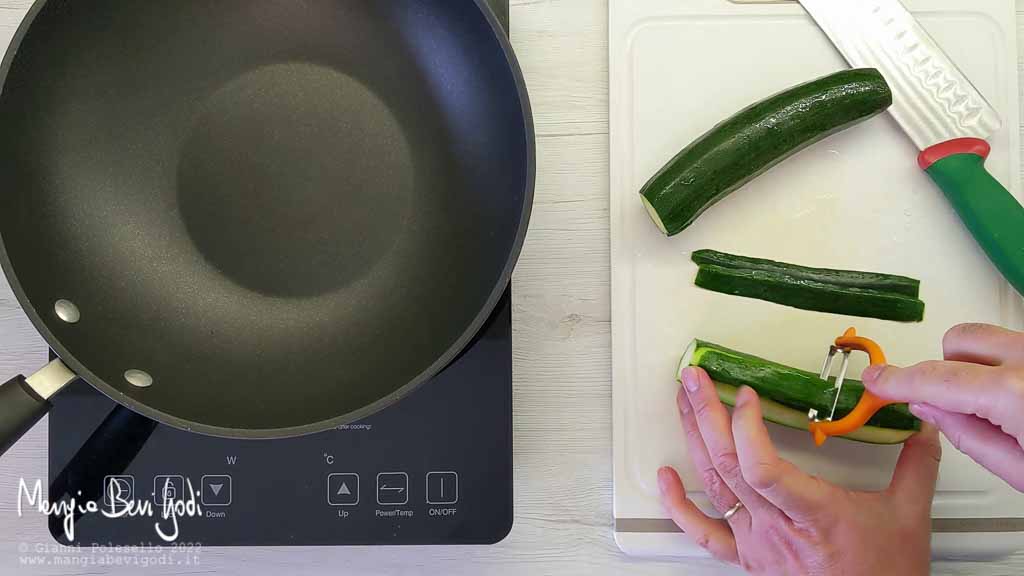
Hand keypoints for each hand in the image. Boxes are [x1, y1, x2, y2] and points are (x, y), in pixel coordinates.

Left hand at [659, 367, 939, 574]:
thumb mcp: (908, 517)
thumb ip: (915, 466)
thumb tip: (922, 428)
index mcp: (813, 514)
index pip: (762, 468)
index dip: (746, 427)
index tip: (748, 394)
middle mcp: (776, 528)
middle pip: (727, 464)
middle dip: (706, 413)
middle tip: (694, 377)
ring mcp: (756, 542)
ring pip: (713, 485)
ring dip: (693, 437)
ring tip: (683, 401)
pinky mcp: (747, 557)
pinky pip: (704, 532)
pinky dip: (679, 504)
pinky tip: (665, 478)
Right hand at [863, 323, 1023, 491]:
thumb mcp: (1021, 470)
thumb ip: (968, 436)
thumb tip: (931, 408)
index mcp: (1015, 393)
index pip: (936, 379)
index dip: (897, 381)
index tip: (875, 380)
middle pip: (959, 341)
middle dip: (948, 369)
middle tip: (958, 405)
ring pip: (986, 338)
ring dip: (977, 366)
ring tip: (996, 404)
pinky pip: (1009, 348)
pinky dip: (1000, 367)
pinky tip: (1016, 401)